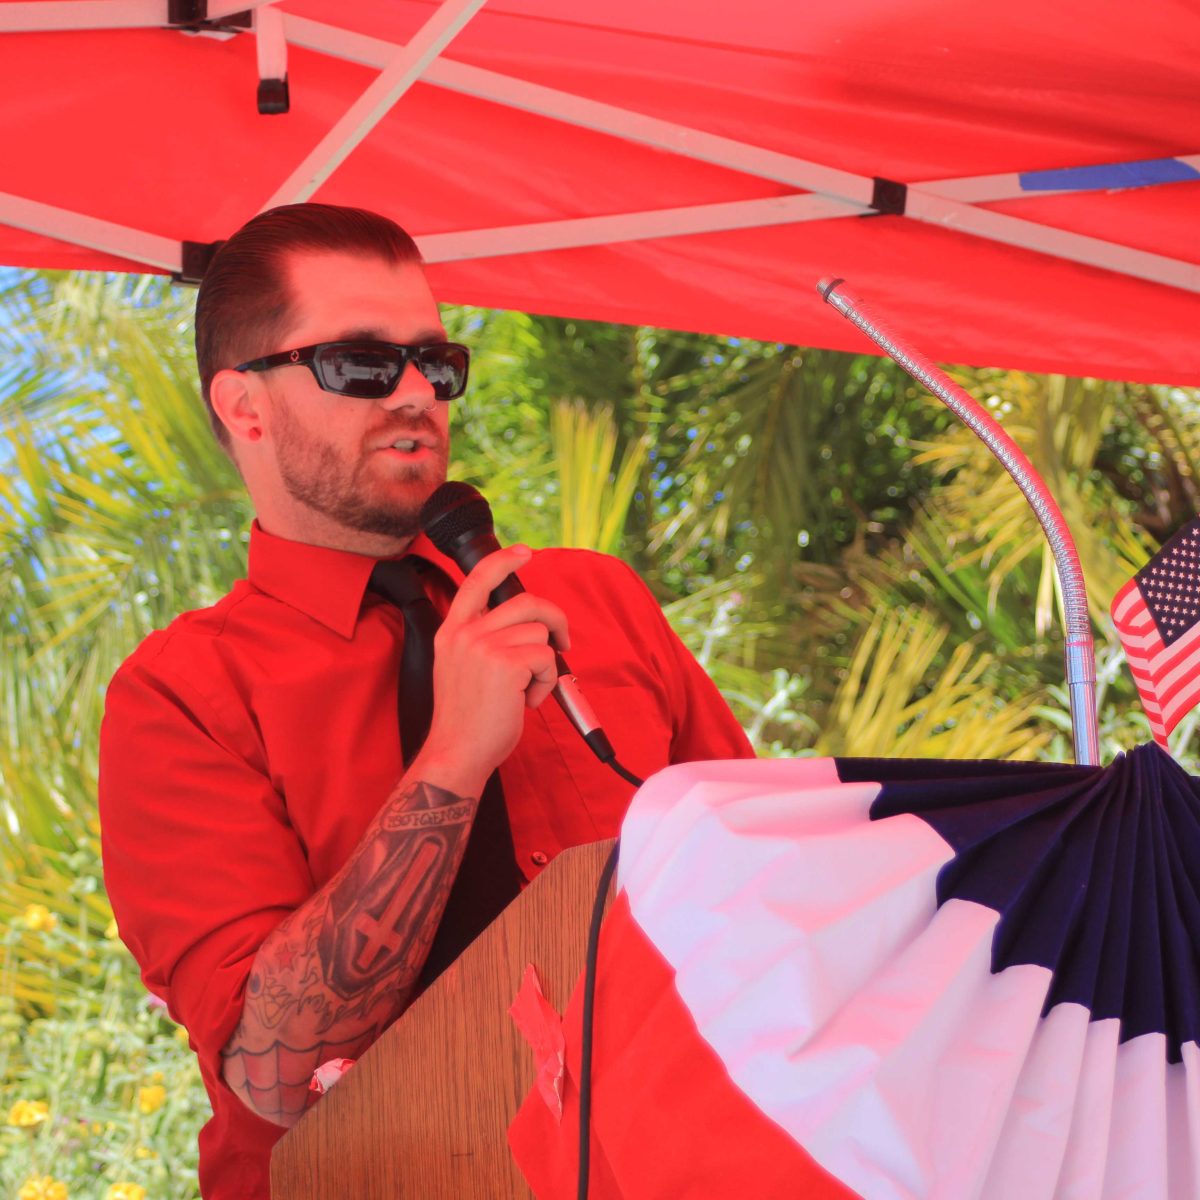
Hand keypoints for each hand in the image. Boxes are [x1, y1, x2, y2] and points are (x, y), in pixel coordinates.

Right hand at [413, 545, 567, 794]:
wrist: (457, 751)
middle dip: (555, 620)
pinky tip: (527, 701)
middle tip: (563, 643)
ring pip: (540, 633)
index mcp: (452, 631)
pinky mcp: (506, 664)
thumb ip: (484, 640)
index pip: (477, 580)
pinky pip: (547, 658)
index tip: (524, 553)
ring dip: (545, 664)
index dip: (503, 561)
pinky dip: (547, 682)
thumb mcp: (463, 667)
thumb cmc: (468, 718)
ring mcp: (484, 647)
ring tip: (526, 690)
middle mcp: (465, 633)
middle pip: (526, 602)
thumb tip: (528, 624)